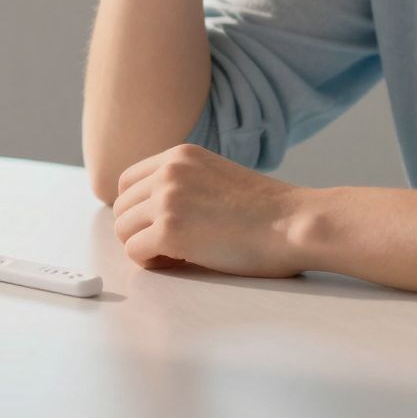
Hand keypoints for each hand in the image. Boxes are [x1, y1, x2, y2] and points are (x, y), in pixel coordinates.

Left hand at [110, 144, 313, 277]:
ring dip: (145, 246)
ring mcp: (167, 199)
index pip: (128, 182)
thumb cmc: (268, 211)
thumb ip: (183, 184)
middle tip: (172, 245)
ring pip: (123, 231)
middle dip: (140, 230)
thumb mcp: (217, 176)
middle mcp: (169, 171)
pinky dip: (152, 263)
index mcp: (180, 155)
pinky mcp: (170, 230)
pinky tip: (182, 262)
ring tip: (180, 254)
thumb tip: (150, 213)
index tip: (163, 225)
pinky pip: (135, 252)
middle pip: (121, 208)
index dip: (140, 209)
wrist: (295, 223)